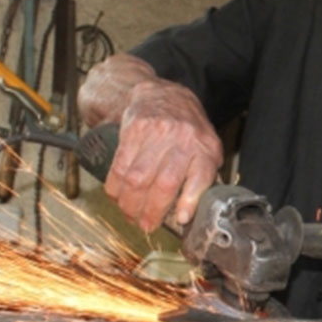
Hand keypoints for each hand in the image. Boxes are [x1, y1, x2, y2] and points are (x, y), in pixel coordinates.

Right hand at [105, 79, 222, 231]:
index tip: (181, 218)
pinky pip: (120, 165)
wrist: (163, 95)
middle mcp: (182, 139)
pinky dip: (115, 187)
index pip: (200, 176)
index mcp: (204, 148)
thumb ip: (204, 178)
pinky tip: (117, 196)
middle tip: (146, 225)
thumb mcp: (207, 149)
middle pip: (165, 183)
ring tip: (130, 214)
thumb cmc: (188, 130)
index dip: (190, 200)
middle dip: (152, 211)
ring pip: (138, 178)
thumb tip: (190, 215)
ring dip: (130, 204)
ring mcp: (157, 133)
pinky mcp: (134, 130)